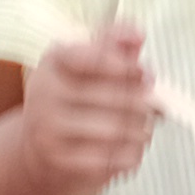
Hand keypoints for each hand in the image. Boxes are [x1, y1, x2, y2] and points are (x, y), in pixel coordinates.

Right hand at [19, 27, 157, 194]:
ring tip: (144, 128)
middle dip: (143, 103)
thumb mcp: (88, 64)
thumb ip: (114, 44)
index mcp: (54, 60)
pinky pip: (112, 158)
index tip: (144, 73)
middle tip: (154, 106)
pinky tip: (131, 148)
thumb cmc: (74, 99)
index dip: (128, 66)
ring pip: (117, 129)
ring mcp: (49, 127)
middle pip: (115, 96)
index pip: (96, 57)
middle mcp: (45, 92)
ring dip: (141, 130)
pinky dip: (131, 154)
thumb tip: (137, 34)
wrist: (40, 147)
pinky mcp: (60, 159)